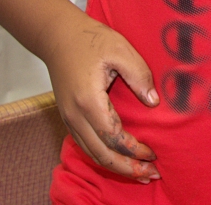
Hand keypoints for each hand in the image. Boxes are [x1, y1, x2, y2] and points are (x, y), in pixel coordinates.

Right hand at [42, 14, 160, 182]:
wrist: (58, 35)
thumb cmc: (90, 39)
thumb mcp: (121, 49)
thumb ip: (139, 75)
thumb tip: (153, 103)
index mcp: (89, 100)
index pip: (113, 137)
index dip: (134, 150)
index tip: (153, 153)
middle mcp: (75, 115)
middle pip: (101, 154)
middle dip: (127, 169)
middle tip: (151, 174)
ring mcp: (68, 118)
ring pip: (91, 154)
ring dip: (115, 166)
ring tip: (139, 173)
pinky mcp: (68, 117)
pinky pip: (85, 145)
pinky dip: (103, 156)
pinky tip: (119, 158)